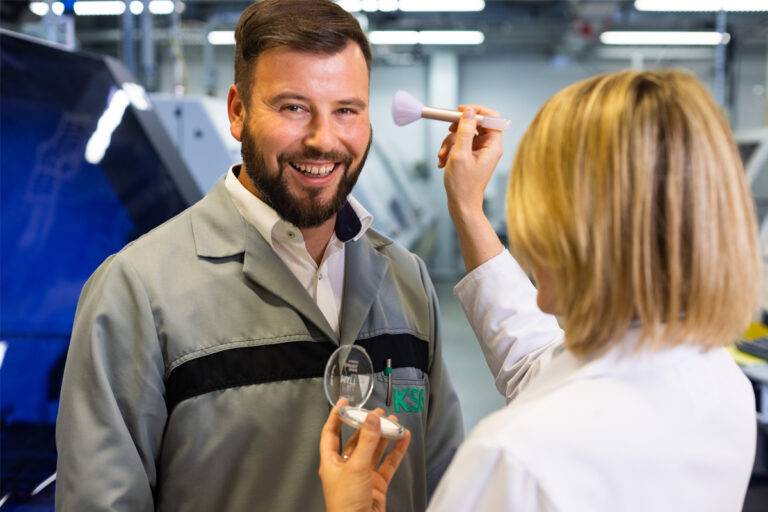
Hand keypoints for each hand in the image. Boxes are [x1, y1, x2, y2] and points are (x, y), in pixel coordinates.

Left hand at [318, 399, 410, 511]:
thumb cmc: (346, 505)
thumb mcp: (355, 467)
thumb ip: (367, 442)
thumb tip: (372, 420)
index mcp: (331, 463)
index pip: (331, 433)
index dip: (336, 417)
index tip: (344, 403)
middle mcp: (345, 468)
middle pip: (356, 440)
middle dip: (366, 426)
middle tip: (377, 413)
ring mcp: (362, 475)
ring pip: (374, 450)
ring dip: (383, 436)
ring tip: (393, 422)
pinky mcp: (376, 484)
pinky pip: (387, 463)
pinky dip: (396, 450)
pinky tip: (403, 439)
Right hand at [437, 104, 505, 271]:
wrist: (461, 206)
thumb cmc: (463, 185)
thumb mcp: (460, 154)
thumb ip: (465, 130)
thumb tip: (469, 112)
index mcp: (493, 145)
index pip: (491, 117)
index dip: (476, 111)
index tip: (461, 111)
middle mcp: (489, 147)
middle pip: (474, 124)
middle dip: (457, 129)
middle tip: (448, 133)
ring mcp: (480, 152)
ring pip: (464, 135)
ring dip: (449, 142)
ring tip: (442, 156)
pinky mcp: (471, 157)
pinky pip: (460, 145)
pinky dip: (449, 150)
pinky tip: (442, 162)